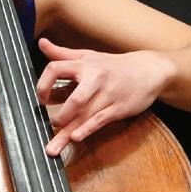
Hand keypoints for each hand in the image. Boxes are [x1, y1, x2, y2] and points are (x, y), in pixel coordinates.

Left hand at [36, 38, 173, 155]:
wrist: (149, 69)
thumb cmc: (114, 65)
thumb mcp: (88, 56)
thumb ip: (63, 53)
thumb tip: (41, 43)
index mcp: (84, 65)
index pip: (56, 68)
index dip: (44, 84)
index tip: (41, 99)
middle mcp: (95, 79)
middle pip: (75, 99)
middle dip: (61, 116)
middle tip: (52, 124)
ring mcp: (108, 95)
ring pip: (86, 115)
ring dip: (67, 133)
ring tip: (53, 148)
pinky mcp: (119, 108)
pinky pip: (101, 120)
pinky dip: (88, 129)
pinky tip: (76, 138)